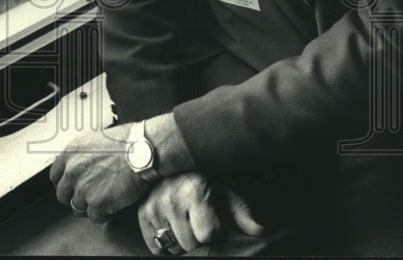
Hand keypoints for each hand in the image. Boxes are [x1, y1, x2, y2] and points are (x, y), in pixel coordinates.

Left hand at [49, 125, 149, 222]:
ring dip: (90, 206)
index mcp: (70, 154)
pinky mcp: (96, 203)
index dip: (65, 184)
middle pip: (62, 195)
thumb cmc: (126, 143)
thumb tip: (80, 166)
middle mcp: (72, 171)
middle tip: (89, 196)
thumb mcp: (95, 141)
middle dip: (74, 197)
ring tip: (104, 200)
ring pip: (77, 208)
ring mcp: (82, 189)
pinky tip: (112, 205)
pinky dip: (104, 214)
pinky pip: (95, 217)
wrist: (143, 152)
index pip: (55, 176)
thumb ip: (82, 156)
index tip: (71, 187)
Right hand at [137, 173, 265, 254]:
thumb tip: (260, 231)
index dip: (214, 231)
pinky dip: (164, 242)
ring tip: (185, 220)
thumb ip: (241, 211)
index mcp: (195, 192)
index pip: (207, 235)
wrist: (170, 156)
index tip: (214, 220)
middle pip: (190, 244)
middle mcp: (170, 200)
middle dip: (197, 236)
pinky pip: (155, 246)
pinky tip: (172, 225)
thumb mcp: (226, 187)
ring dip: (181, 239)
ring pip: (173, 247)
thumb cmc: (204, 174)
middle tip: (198, 219)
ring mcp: (153, 207)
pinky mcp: (142, 214)